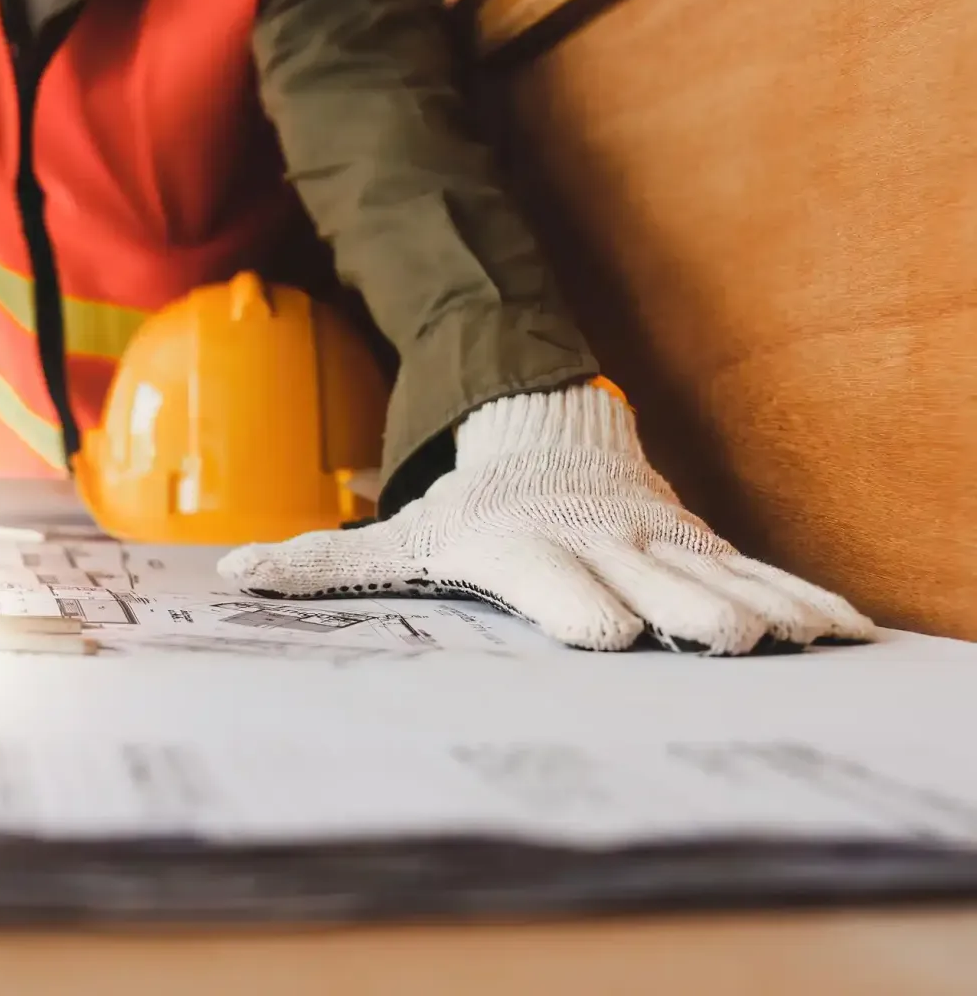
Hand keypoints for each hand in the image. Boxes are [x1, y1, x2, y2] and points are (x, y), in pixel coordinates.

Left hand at [218, 383, 874, 654]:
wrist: (547, 434)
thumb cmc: (467, 505)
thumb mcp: (398, 532)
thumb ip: (320, 562)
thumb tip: (229, 578)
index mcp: (520, 544)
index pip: (548, 575)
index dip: (575, 601)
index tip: (605, 634)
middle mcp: (596, 540)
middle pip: (645, 576)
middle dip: (684, 606)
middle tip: (722, 641)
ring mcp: (655, 538)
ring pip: (711, 572)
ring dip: (759, 607)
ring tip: (803, 641)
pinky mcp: (698, 542)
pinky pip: (755, 569)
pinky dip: (801, 596)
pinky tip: (847, 632)